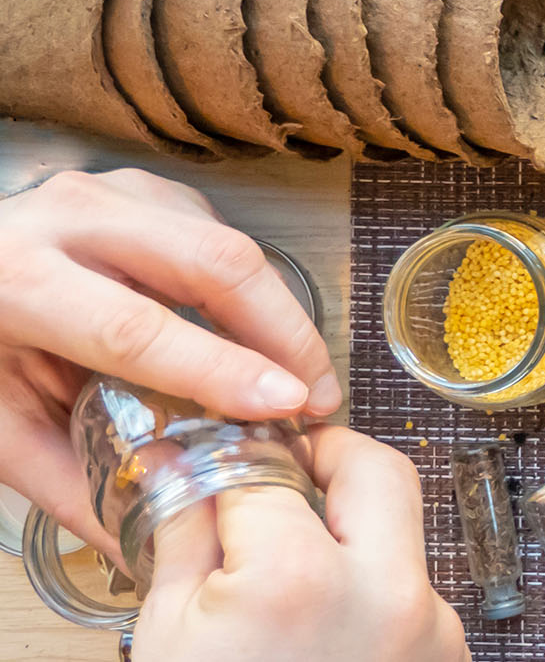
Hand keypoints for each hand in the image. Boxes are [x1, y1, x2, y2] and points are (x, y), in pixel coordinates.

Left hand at [0, 169, 340, 554]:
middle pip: (212, 261)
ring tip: (299, 379)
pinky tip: (257, 335)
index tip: (285, 404)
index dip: (218, 367)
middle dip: (284, 331)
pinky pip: (226, 236)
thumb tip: (151, 547)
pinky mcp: (150, 192)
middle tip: (319, 398)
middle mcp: (71, 217)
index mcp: (17, 281)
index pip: (135, 326)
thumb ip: (69, 479)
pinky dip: (255, 291)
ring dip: (280, 314)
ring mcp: (117, 192)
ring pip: (232, 243)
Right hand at [135, 426, 466, 661]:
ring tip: (292, 576)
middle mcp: (387, 594)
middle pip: (378, 470)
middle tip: (285, 476)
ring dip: (353, 534)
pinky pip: (413, 593)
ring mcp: (430, 629)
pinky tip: (325, 625)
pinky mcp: (447, 656)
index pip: (269, 471)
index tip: (219, 466)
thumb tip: (183, 468)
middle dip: (329, 460)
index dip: (234, 465)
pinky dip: (371, 591)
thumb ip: (186, 535)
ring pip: (404, 534)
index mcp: (301, 579)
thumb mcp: (173, 633)